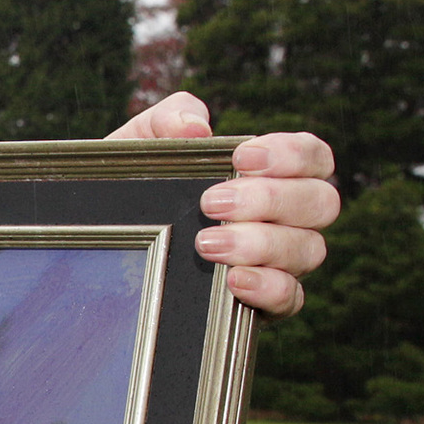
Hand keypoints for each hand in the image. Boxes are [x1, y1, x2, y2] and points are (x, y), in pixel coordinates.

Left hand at [107, 91, 340, 318]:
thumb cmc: (138, 188)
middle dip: (270, 200)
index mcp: (274, 174)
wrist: (102, 237)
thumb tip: (197, 127)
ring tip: (208, 243)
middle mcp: (289, 217)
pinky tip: (234, 280)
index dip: (291, 155)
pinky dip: (269, 287)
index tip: (241, 158)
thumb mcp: (141, 146)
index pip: (314, 157)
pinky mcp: (264, 303)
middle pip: (321, 202)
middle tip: (213, 203)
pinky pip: (290, 298)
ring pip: (309, 249)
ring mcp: (282, 261)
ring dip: (261, 243)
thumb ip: (168, 120)